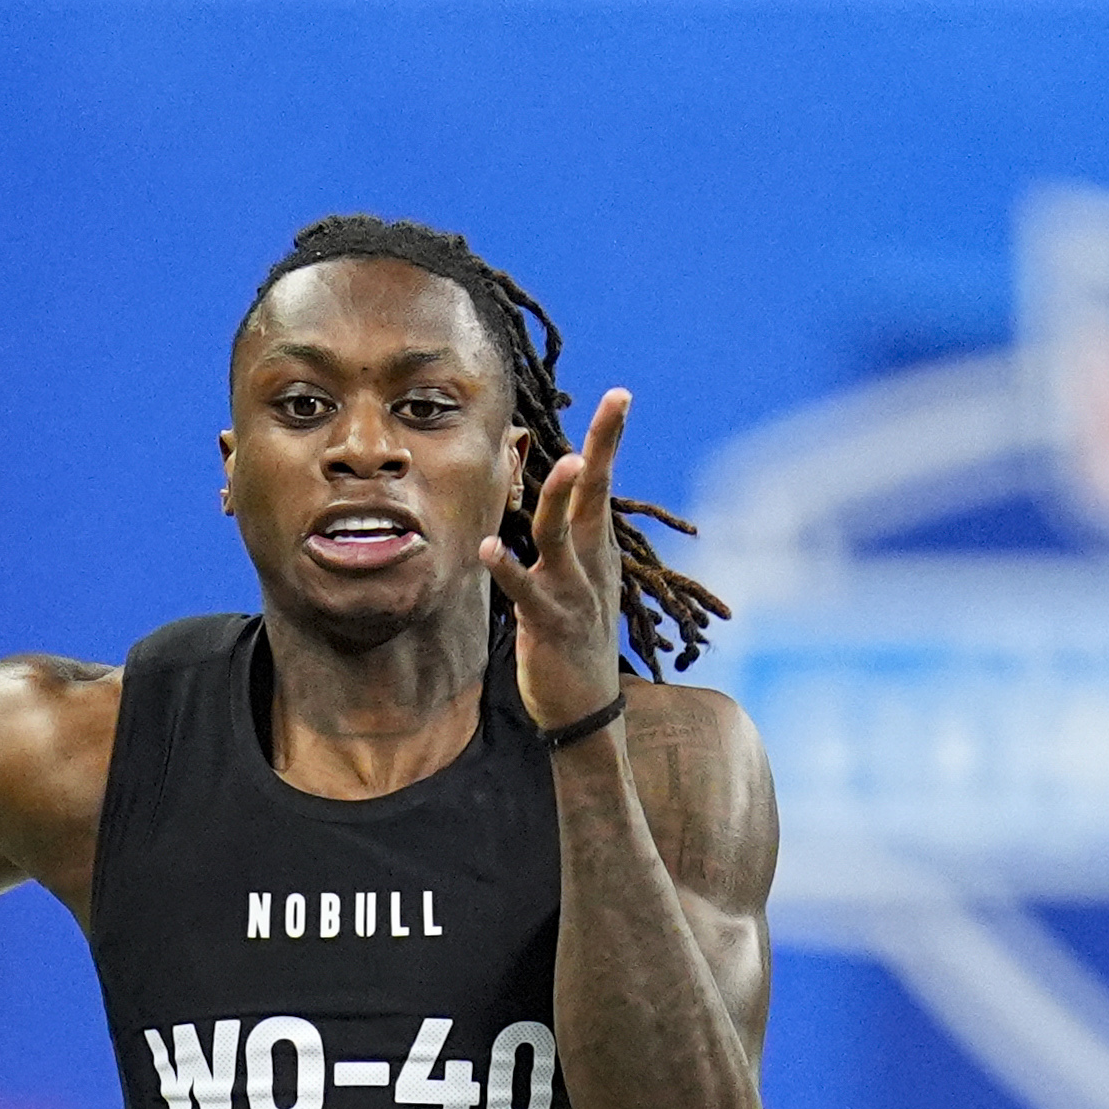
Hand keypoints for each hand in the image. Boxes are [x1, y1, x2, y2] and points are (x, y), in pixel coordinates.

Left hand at [483, 385, 632, 740]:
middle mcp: (591, 566)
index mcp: (597, 553)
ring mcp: (574, 595)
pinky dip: (508, 569)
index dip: (609, 441)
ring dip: (563, 501)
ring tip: (564, 464)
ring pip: (564, 538)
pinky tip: (488, 546)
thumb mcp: (578, 584)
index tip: (619, 395)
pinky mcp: (550, 625)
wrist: (586, 712)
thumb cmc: (575, 643)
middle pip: (596, 497)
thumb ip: (567, 542)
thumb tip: (558, 501)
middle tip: (616, 402)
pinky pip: (526, 592)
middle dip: (604, 448)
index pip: (603, 485)